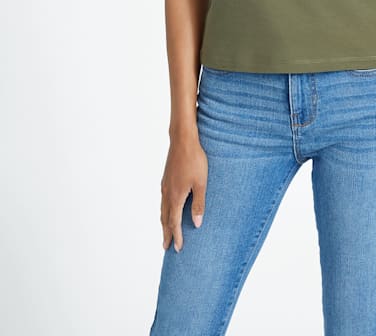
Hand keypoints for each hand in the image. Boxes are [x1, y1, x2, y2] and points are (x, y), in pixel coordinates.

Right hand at [160, 132, 207, 252]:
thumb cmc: (195, 160)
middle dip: (166, 233)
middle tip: (166, 247)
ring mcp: (165, 185)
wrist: (183, 139)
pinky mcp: (166, 178)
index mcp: (175, 197)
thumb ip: (199, 204)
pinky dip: (164, 210)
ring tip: (165, 231)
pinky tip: (168, 208)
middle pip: (165, 218)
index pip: (174, 222)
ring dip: (164, 222)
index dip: (176, 236)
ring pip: (162, 209)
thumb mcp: (201, 183)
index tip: (178, 248)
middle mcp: (167, 193)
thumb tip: (197, 225)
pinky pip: (163, 200)